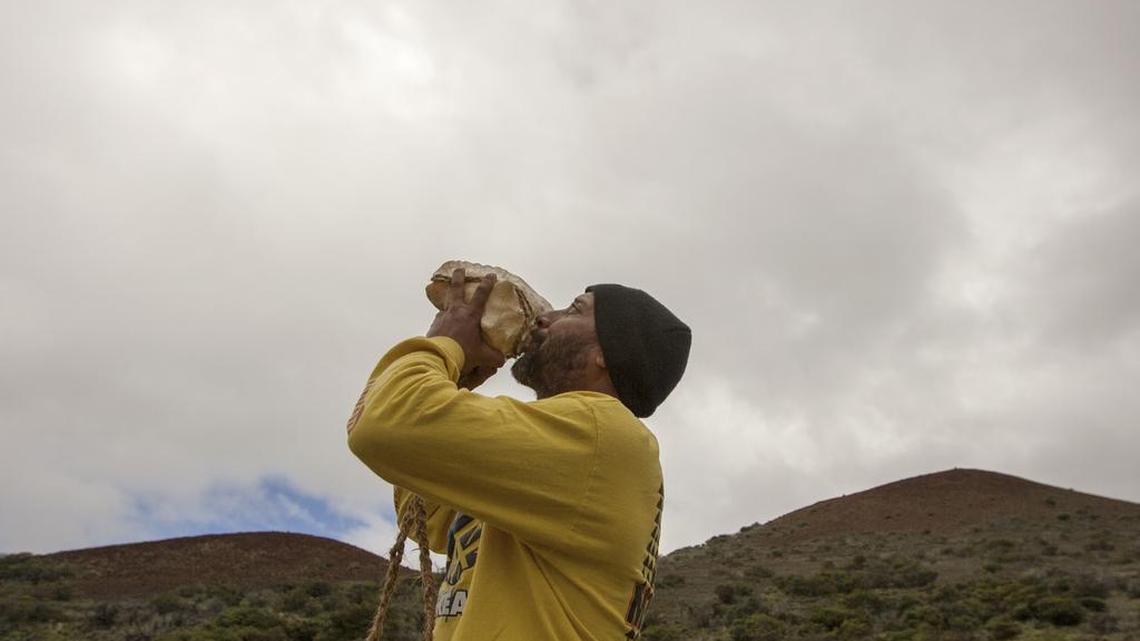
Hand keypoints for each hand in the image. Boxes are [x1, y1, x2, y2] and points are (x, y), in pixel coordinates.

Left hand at [427, 268, 506, 382]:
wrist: (438, 357)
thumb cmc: (463, 353)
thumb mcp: (482, 356)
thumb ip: (494, 357)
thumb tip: (502, 360)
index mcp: (470, 315)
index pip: (481, 295)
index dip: (487, 284)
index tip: (491, 275)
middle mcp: (455, 311)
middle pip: (456, 289)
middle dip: (459, 277)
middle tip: (459, 269)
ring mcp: (442, 317)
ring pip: (445, 304)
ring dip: (448, 301)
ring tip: (450, 304)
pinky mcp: (433, 326)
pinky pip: (439, 320)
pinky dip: (443, 321)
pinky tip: (443, 327)